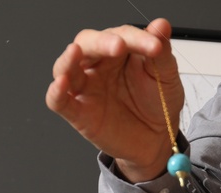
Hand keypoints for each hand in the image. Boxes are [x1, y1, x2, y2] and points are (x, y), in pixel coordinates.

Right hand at [47, 17, 183, 181]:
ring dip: (68, 59)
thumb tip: (161, 25)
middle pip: (87, 44)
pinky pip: (59, 101)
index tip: (156, 47)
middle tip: (119, 45)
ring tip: (75, 51)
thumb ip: (161, 52)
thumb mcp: (165, 77)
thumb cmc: (157, 104)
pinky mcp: (78, 113)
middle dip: (101, 42)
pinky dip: (55, 92)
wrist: (157, 140)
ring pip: (65, 67)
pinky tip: (60, 84)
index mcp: (118, 51)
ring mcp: (86, 88)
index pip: (120, 35)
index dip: (136, 38)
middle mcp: (98, 66)